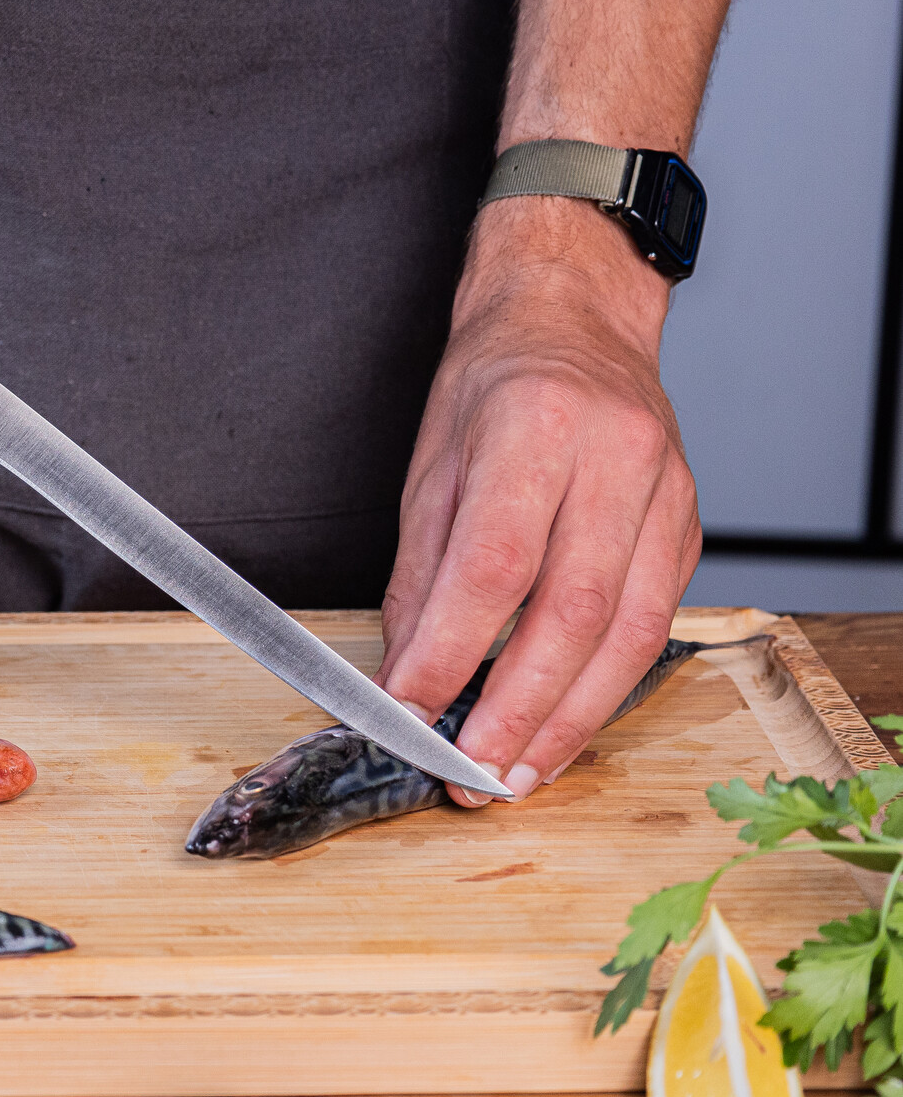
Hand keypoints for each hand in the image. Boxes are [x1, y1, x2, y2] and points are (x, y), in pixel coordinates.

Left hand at [376, 196, 701, 804]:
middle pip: (572, 611)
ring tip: (519, 775)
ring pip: (628, 632)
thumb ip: (421, 570)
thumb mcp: (431, 463)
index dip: (450, 651)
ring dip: (570, 719)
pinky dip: (605, 687)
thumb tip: (408, 669)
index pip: (493, 564)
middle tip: (472, 775)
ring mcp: (665, 492)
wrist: (575, 320)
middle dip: (517, 710)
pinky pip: (653, 623)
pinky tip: (565, 725)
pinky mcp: (689, 526)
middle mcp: (614, 457)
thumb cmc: (494, 385)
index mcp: (534, 426)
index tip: (409, 712)